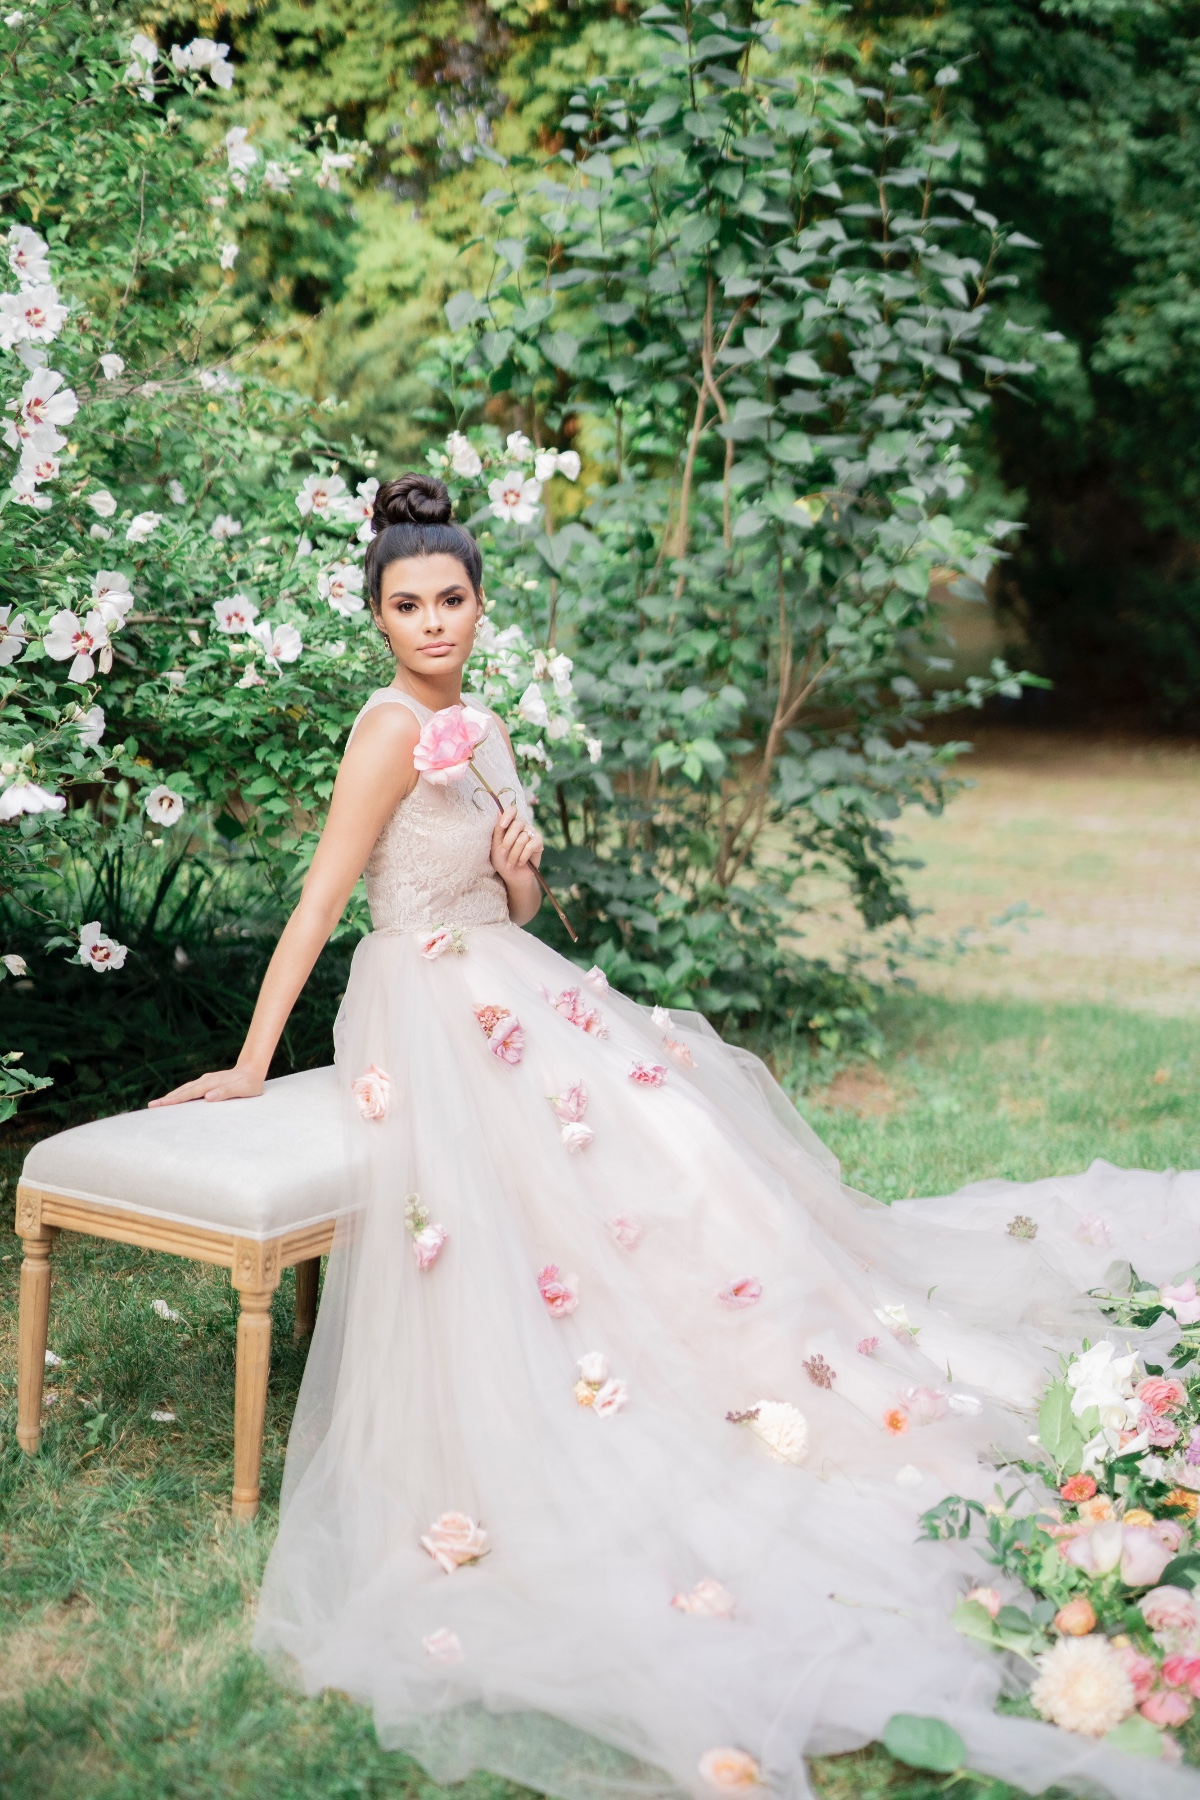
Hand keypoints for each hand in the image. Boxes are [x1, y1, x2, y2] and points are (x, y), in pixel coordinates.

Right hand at [149, 1065, 265, 1106]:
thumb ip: (226, 1092)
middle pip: (183, 1091)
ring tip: (157, 1104)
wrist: (253, 1069)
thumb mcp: (242, 1090)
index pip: (189, 1093)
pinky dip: (179, 1094)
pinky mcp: (206, 1082)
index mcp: (211, 1084)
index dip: (175, 1100)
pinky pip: (189, 1089)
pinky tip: (173, 1100)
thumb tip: (208, 1097)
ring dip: (171, 1097)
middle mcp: (205, 1081)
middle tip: (151, 1106)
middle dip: (167, 1099)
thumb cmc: (249, 1083)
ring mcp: (205, 1081)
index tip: (161, 1105)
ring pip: (184, 1089)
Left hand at [490, 805, 542, 882]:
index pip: (512, 810)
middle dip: (508, 841)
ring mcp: (532, 833)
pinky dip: (523, 856)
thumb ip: (498, 829)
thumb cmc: (502, 860)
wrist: (512, 876)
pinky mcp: (539, 843)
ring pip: (523, 838)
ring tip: (510, 863)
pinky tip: (520, 863)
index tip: (502, 826)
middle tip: (503, 852)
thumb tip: (498, 811)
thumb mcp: (496, 845)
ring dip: (514, 853)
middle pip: (517, 824)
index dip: (508, 815)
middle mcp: (522, 826)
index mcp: (510, 823)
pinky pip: (531, 846)